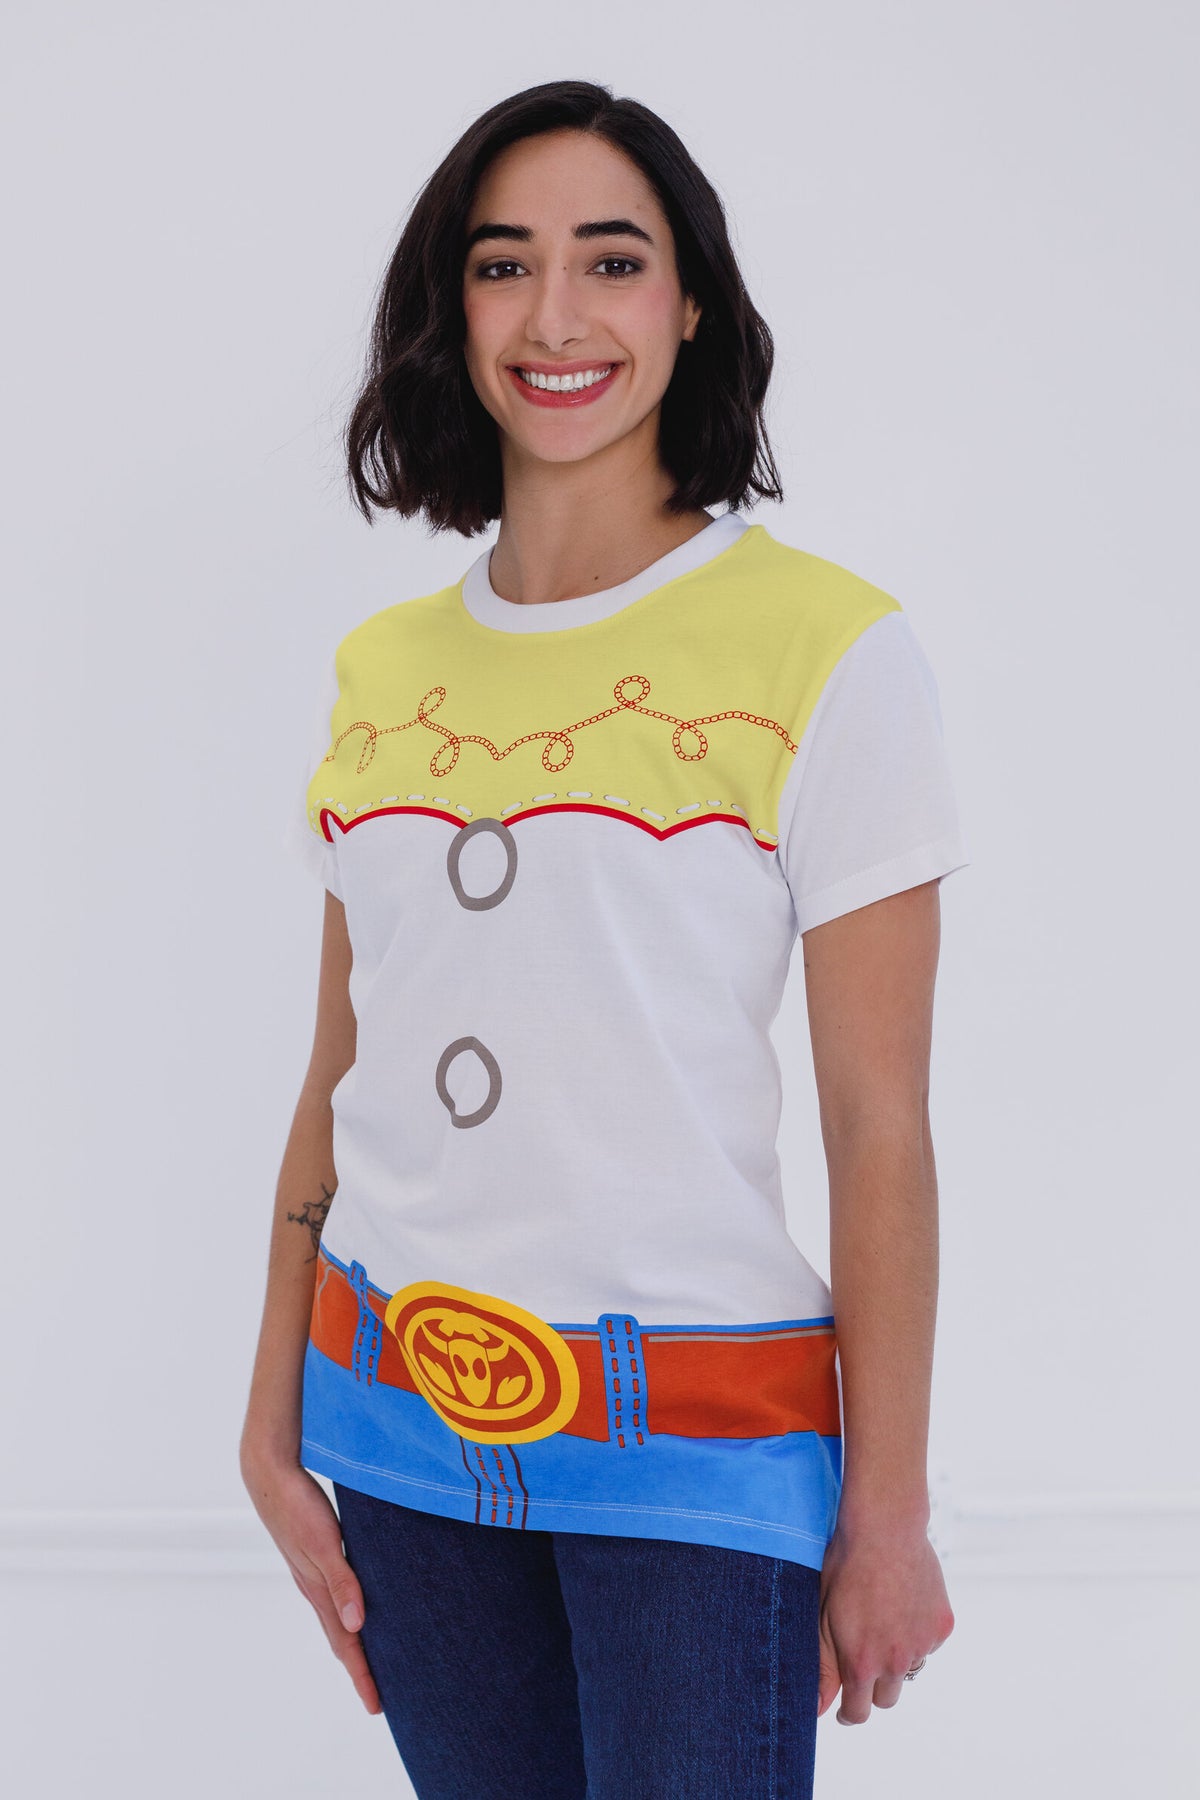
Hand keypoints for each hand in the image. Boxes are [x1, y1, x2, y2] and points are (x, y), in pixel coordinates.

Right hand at [241, 1449, 382, 1715]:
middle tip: (377, 1695)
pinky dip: (348, 1611)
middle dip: (359, 1667)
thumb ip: (342, 1581)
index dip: (362, 1674)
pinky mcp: (314, 1552)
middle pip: (342, 1637)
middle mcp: (315, 1586)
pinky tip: (356, 1608)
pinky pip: (335, 1593)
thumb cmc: (297, 1504)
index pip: (346, 1643)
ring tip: (370, 1660)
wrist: (269, 1471)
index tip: (376, 1706)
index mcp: (318, 1589)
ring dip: (354, 1642)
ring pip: (337, 1617)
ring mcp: (312, 1570)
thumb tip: (356, 1626)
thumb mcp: (324, 1543)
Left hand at [817, 1520, 953, 1724]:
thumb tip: (819, 1708)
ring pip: (910, 1668)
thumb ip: (823, 1668)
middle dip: (873, 1686)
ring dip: (897, 1658)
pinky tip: (904, 1602)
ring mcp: (923, 1644)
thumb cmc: (845, 1568)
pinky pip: (928, 1642)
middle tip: (864, 1655)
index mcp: (862, 1663)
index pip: (859, 1712)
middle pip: (886, 1698)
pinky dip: (917, 1632)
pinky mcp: (943, 1625)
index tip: (845, 1706)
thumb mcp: (822, 1617)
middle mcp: (897, 1661)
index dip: (849, 1712)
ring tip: (883, 1621)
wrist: (884, 1527)